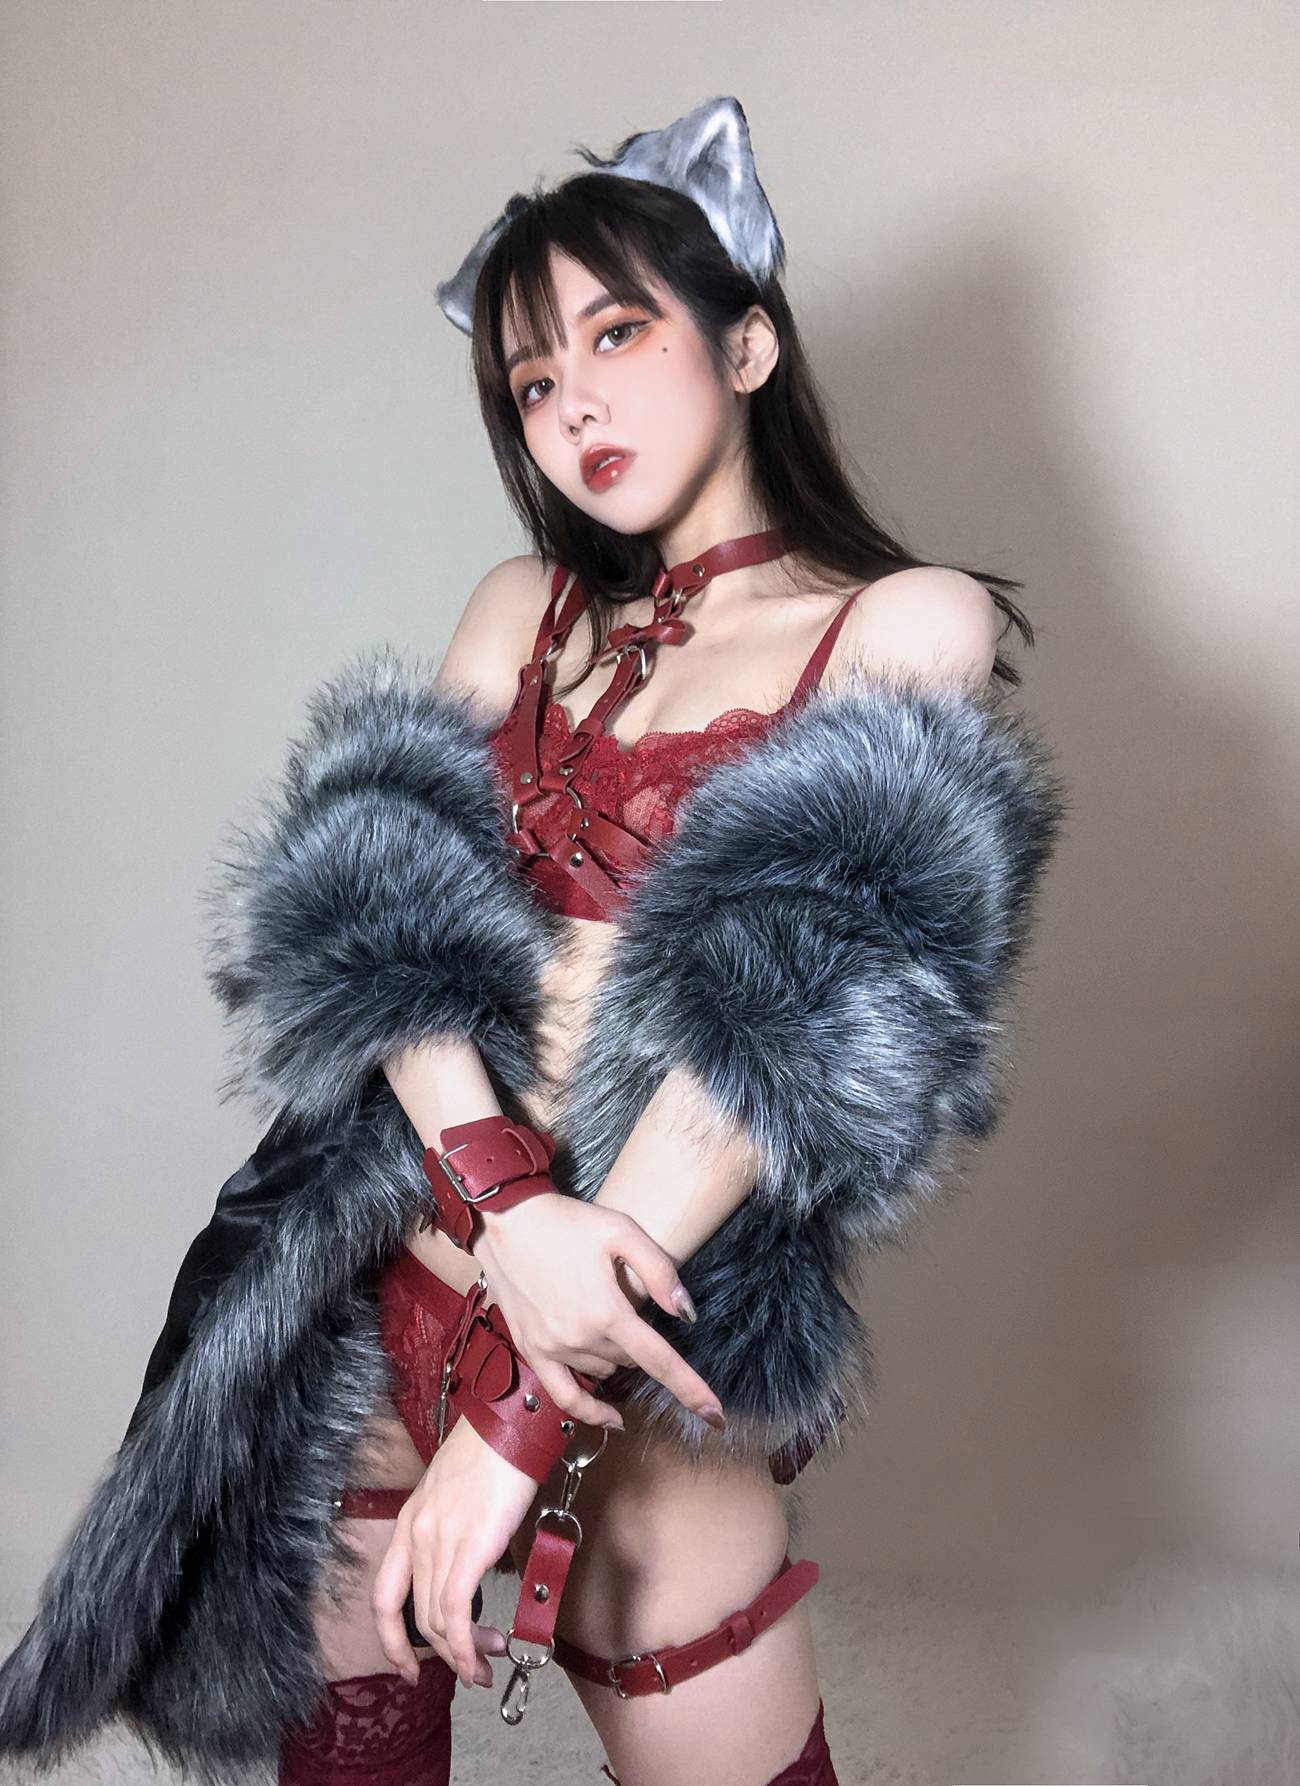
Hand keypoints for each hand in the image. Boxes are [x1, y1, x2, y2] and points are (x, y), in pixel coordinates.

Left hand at [370, 1414, 538, 1688]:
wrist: (509, 1425)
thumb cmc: (491, 1450)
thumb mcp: (455, 1491)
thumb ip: (452, 1527)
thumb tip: (470, 1560)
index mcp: (409, 1522)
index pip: (384, 1596)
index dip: (391, 1640)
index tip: (408, 1665)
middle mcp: (417, 1536)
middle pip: (415, 1616)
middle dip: (440, 1654)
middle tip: (469, 1671)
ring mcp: (440, 1541)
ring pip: (438, 1620)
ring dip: (462, 1654)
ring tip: (485, 1666)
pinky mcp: (471, 1546)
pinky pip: (458, 1611)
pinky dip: (466, 1643)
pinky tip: (481, 1655)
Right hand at [472, 1192, 724, 1431]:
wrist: (504, 1220)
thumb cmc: (567, 1221)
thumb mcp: (621, 1230)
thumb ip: (659, 1271)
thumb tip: (686, 1313)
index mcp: (608, 1311)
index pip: (660, 1361)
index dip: (691, 1390)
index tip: (717, 1418)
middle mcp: (581, 1339)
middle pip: (632, 1360)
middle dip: (640, 1339)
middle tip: (625, 1298)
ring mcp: (552, 1349)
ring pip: (605, 1371)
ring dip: (617, 1355)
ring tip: (603, 1313)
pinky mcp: (531, 1351)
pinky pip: (565, 1397)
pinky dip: (591, 1412)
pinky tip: (613, 1418)